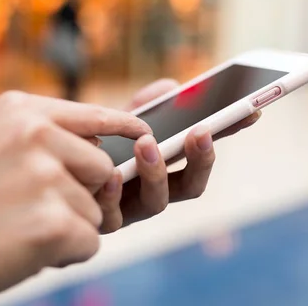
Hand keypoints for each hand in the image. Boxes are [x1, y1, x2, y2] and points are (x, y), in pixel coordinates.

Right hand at [0, 92, 150, 305]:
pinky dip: (64, 254)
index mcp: (21, 111)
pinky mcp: (53, 223)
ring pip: (96, 210)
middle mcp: (36, 135)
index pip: (96, 116)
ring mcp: (45, 177)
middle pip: (103, 169)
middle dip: (81, 196)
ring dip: (67, 228)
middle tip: (33, 212)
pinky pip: (88, 242)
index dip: (125, 130)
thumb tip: (94, 139)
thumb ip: (35, 132)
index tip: (144, 137)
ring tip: (16, 230)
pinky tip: (19, 250)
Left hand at [97, 79, 260, 232]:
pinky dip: (113, 192)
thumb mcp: (119, 123)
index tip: (251, 110)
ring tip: (147, 144)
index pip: (205, 151)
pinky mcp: (102, 220)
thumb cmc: (94, 147)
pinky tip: (111, 173)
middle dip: (201, 160)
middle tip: (201, 132)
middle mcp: (155, 192)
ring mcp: (131, 210)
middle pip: (191, 185)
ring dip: (156, 173)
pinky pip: (112, 213)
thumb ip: (145, 106)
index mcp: (167, 167)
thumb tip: (170, 86)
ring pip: (157, 203)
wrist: (55, 168)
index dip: (230, 132)